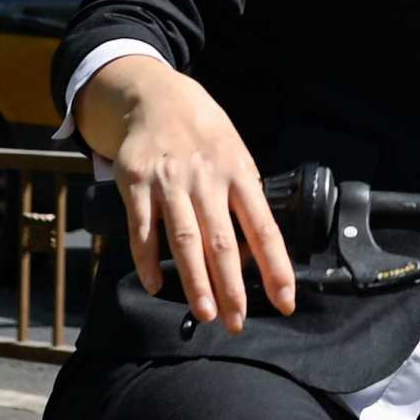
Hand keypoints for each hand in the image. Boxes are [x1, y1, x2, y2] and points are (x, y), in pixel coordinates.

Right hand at [80, 55, 296, 328]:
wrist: (154, 96)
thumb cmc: (204, 134)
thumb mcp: (235, 155)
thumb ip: (243, 199)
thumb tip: (256, 254)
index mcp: (239, 173)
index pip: (263, 227)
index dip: (275, 267)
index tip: (285, 301)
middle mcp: (206, 178)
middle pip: (221, 241)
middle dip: (231, 287)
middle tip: (236, 322)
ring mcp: (169, 181)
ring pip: (184, 239)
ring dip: (195, 281)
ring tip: (205, 313)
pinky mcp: (135, 182)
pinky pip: (142, 228)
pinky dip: (147, 259)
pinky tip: (155, 285)